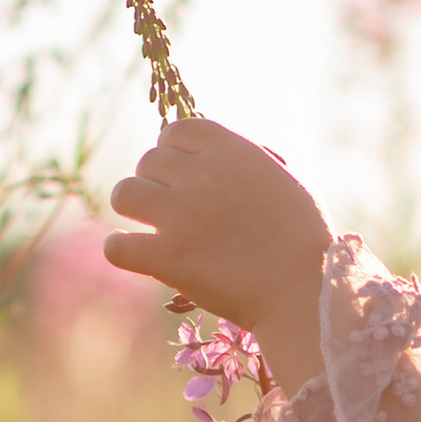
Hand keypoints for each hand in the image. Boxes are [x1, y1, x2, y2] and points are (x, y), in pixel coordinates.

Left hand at [104, 119, 331, 376]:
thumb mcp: (282, 180)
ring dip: (133, 207)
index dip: (174, 150)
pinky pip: (116, 246)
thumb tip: (206, 155)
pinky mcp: (167, 257)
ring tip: (152, 225)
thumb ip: (242, 160)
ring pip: (124, 194)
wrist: (304, 291)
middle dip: (157, 181)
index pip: (175, 130)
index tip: (183, 171)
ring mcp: (179, 215)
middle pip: (148, 161)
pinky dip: (120, 249)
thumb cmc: (303, 239)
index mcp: (229, 150)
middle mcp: (199, 174)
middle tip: (174, 206)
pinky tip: (135, 253)